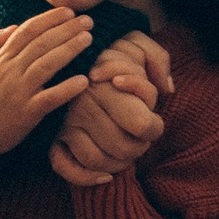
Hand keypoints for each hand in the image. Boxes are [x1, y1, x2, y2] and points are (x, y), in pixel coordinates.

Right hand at [0, 12, 94, 160]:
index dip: (49, 18)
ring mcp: (19, 92)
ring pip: (47, 65)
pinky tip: (83, 80)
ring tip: (88, 39)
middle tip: (88, 21)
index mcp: (0, 58)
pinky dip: (67, 89)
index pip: (27, 30)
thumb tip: (13, 26)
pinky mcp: (27, 113)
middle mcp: (9, 71)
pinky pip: (50, 98)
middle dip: (66, 29)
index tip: (68, 12)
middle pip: (41, 43)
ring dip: (69, 49)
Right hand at [48, 31, 174, 187]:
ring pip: (97, 160)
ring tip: (125, 151)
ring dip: (118, 163)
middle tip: (140, 137)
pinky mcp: (51, 135)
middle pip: (124, 147)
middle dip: (140, 146)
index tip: (152, 118)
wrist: (65, 49)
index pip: (143, 125)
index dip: (154, 127)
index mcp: (105, 85)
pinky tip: (105, 176)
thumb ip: (158, 60)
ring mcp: (65, 123)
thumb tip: (167, 90)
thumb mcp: (137, 42)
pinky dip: (85, 177)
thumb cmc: (108, 48)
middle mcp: (83, 106)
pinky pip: (64, 166)